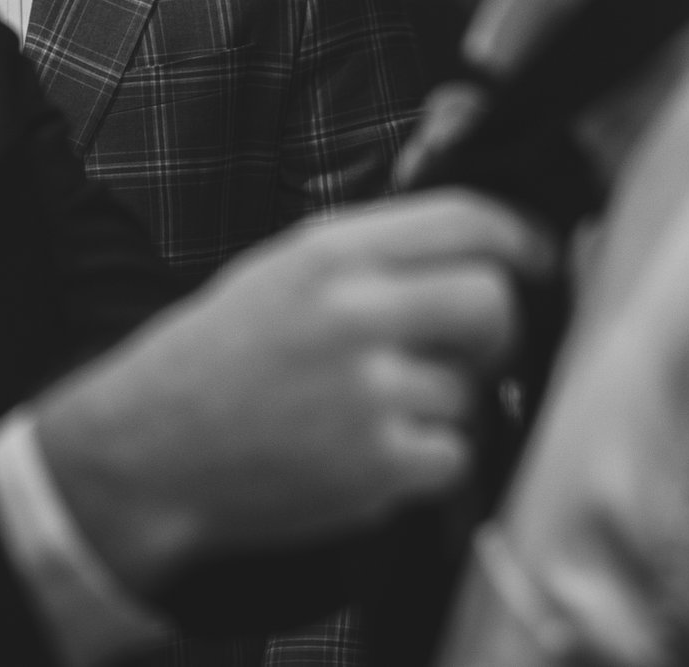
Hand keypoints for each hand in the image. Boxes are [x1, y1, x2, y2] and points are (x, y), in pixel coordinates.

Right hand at [30, 190, 555, 594]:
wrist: (150, 450)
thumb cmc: (221, 356)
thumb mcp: (285, 267)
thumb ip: (377, 249)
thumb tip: (480, 240)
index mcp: (334, 252)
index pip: (470, 221)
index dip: (524, 241)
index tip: (539, 263)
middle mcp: (356, 313)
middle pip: (494, 301)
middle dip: (498, 329)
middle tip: (472, 350)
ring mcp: (370, 393)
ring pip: (479, 388)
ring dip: (455, 406)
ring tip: (390, 410)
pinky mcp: (380, 468)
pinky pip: (459, 455)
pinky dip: (437, 463)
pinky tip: (386, 455)